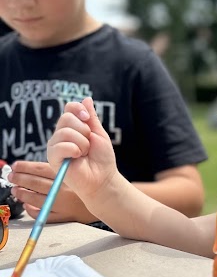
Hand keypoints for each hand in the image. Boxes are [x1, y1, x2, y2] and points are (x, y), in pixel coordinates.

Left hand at [8, 160, 94, 223]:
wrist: (106, 198)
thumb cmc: (89, 182)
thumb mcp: (76, 170)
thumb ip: (58, 168)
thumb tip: (32, 168)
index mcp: (66, 175)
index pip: (39, 169)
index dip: (24, 167)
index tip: (15, 166)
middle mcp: (63, 189)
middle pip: (35, 183)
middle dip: (19, 179)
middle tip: (12, 177)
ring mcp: (63, 204)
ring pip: (36, 199)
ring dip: (22, 194)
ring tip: (15, 191)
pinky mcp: (64, 216)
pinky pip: (44, 215)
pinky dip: (33, 210)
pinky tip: (28, 205)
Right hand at [46, 97, 120, 212]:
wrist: (103, 178)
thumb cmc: (102, 159)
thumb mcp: (98, 134)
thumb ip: (91, 118)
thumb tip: (86, 99)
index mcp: (72, 128)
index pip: (68, 108)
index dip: (78, 110)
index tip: (87, 119)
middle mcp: (61, 135)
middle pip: (66, 118)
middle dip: (83, 131)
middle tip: (88, 145)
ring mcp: (55, 146)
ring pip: (65, 132)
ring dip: (82, 143)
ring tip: (84, 153)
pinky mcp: (52, 158)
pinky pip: (60, 146)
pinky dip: (74, 150)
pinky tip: (77, 158)